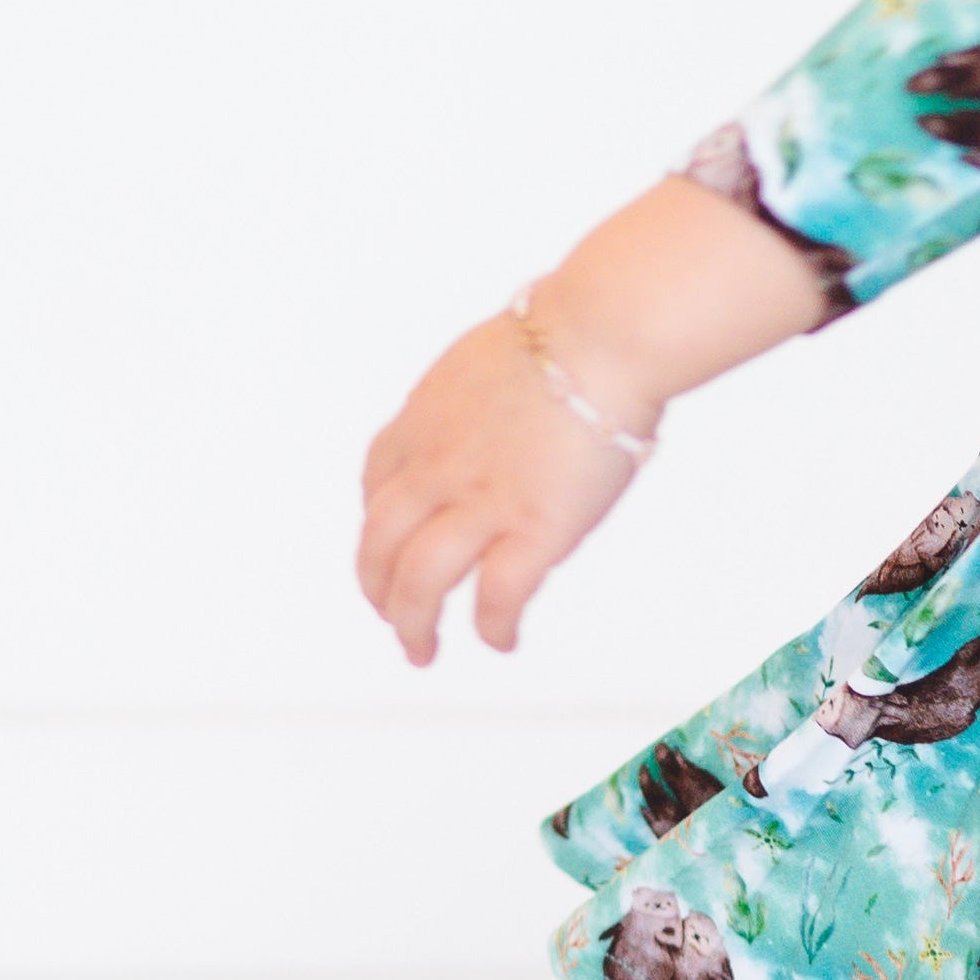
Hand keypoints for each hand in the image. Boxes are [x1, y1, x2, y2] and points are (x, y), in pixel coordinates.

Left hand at [355, 306, 651, 664]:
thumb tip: (521, 395)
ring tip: (420, 650)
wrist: (604, 333)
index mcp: (426, 418)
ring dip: (412, 624)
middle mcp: (438, 464)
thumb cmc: (575, 328)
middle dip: (377, 587)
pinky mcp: (533, 528)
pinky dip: (493, 627)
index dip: (375, 524)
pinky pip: (497, 596)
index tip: (387, 545)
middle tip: (392, 616)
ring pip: (418, 580)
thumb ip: (491, 392)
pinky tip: (501, 641)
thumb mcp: (500, 353)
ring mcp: (482, 500)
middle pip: (379, 542)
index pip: (376, 483)